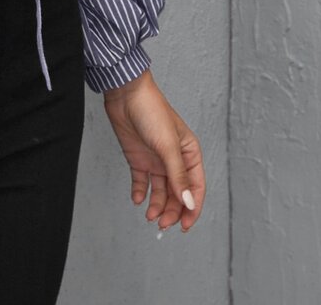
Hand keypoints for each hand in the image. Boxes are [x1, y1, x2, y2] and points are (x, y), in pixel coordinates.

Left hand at [102, 68, 204, 231]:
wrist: (125, 94)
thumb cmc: (152, 111)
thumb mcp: (168, 146)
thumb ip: (178, 176)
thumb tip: (188, 203)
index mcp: (189, 154)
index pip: (195, 188)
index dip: (192, 209)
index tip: (183, 226)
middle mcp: (174, 159)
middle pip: (177, 193)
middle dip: (171, 211)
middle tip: (162, 224)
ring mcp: (156, 159)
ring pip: (160, 191)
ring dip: (156, 205)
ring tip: (149, 216)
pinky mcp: (138, 158)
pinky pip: (141, 181)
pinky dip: (140, 193)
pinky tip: (137, 200)